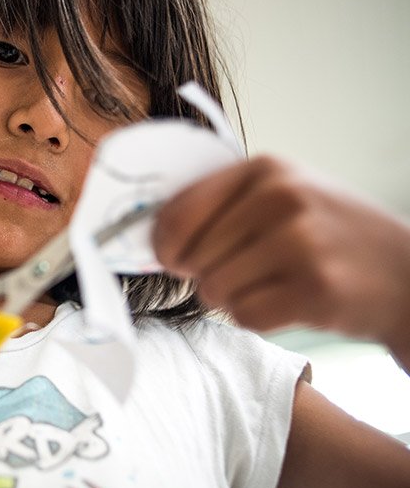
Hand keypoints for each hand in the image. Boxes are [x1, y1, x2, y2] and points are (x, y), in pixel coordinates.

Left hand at [152, 156, 409, 360]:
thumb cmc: (333, 234)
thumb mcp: (284, 193)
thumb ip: (223, 205)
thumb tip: (155, 238)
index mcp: (265, 169)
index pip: (178, 212)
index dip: (164, 245)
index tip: (172, 258)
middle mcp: (281, 198)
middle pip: (193, 258)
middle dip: (206, 275)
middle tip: (244, 274)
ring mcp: (300, 242)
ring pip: (214, 290)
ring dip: (232, 299)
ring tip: (270, 286)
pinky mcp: (314, 289)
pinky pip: (244, 316)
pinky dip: (258, 318)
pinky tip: (288, 303)